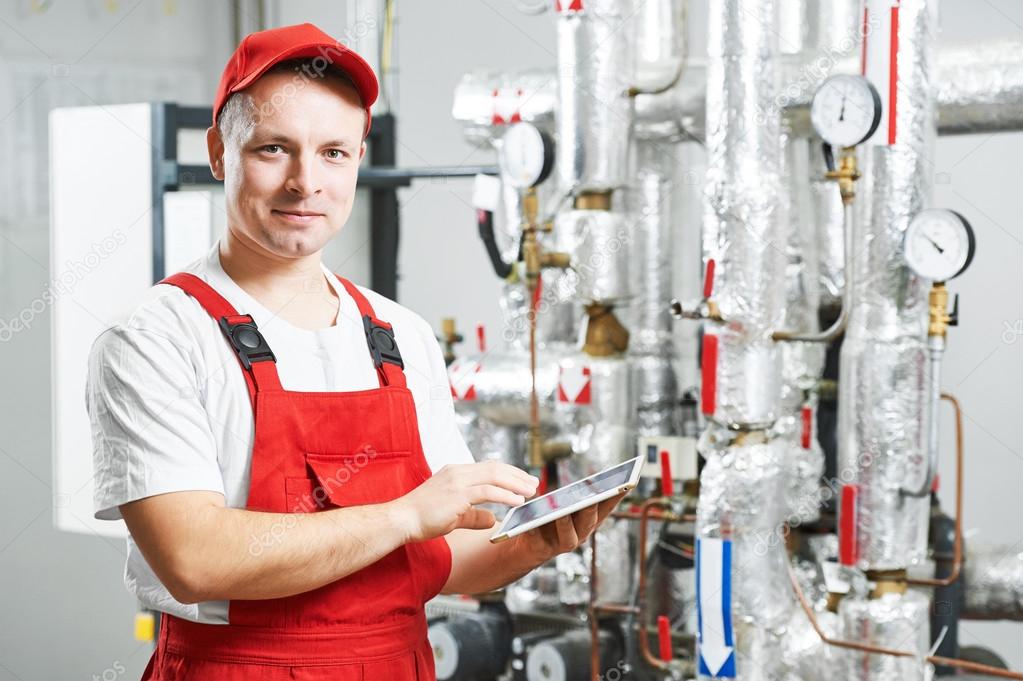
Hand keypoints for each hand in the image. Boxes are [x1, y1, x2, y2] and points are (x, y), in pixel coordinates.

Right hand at [390, 462, 537, 542]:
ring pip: (495, 476)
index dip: (508, 472)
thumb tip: (491, 519)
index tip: (523, 479)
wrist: (401, 520)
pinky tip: (517, 501)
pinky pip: (488, 491)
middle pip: (495, 468)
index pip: (488, 467)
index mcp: (455, 473)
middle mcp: (457, 472)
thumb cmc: (421, 518)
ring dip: (516, 483)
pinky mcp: (458, 495)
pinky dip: (506, 495)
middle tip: (534, 483)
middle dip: (517, 475)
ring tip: (531, 491)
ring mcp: (457, 481)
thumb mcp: (453, 516)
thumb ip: (473, 515)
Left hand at [511, 491, 626, 564]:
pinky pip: (539, 540)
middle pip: (589, 522)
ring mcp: (562, 544)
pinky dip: (535, 531)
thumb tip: (588, 484)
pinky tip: (531, 522)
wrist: (527, 546)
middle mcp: (580, 534)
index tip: (627, 482)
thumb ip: (574, 496)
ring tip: (562, 512)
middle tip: (592, 496)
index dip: (617, 497)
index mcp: (588, 521)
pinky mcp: (542, 550)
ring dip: (567, 524)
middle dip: (592, 509)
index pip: (606, 507)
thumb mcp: (564, 505)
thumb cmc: (550, 519)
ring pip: (569, 538)